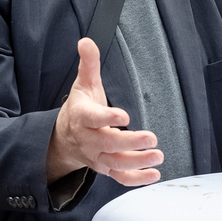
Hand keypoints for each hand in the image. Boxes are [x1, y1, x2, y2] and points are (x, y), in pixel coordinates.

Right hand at [46, 37, 163, 185]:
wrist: (63, 139)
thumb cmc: (79, 107)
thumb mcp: (83, 83)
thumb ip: (89, 63)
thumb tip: (86, 41)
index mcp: (83, 116)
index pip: (93, 118)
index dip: (107, 117)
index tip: (124, 115)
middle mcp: (89, 139)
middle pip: (108, 143)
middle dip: (130, 143)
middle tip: (151, 138)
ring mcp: (97, 155)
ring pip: (115, 162)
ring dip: (137, 162)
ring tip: (157, 156)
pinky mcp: (105, 167)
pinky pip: (119, 176)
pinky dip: (135, 179)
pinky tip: (153, 175)